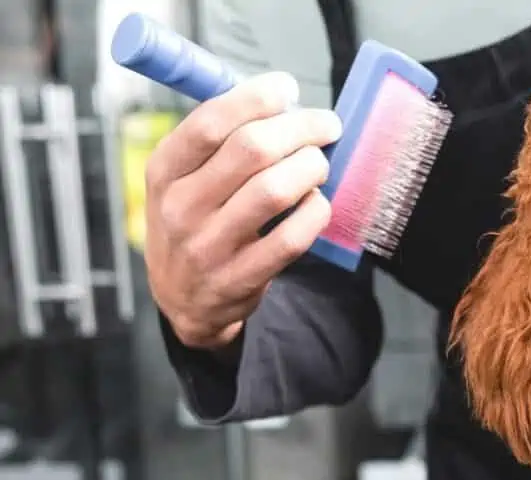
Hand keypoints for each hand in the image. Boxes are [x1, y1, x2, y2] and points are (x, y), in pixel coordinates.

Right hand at [144, 72, 342, 349]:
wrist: (184, 299)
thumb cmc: (195, 222)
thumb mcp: (182, 180)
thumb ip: (221, 142)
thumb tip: (282, 103)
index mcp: (164, 171)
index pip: (210, 122)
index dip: (255, 98)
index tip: (286, 89)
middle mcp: (181, 207)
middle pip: (251, 149)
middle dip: (300, 128)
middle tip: (325, 126)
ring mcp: (209, 246)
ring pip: (275, 190)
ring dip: (311, 167)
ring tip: (320, 163)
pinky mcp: (241, 278)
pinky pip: (291, 238)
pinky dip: (315, 212)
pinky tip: (318, 202)